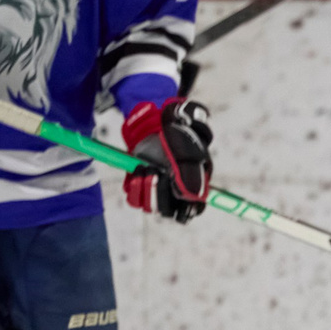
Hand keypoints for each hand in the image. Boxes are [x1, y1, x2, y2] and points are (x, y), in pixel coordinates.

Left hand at [122, 98, 213, 221]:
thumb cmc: (179, 128)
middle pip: (170, 211)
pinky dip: (132, 188)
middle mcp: (178, 188)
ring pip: (150, 207)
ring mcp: (159, 186)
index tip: (173, 187)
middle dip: (158, 194)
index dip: (185, 207)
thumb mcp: (187, 146)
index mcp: (197, 181)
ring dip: (144, 190)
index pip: (195, 207)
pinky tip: (136, 170)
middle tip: (153, 171)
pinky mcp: (140, 183)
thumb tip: (190, 195)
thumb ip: (190, 168)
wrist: (157, 118)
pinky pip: (134, 198)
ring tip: (143, 168)